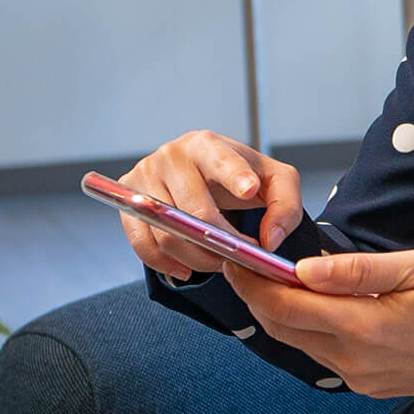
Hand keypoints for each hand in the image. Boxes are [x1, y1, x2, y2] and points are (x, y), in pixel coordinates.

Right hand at [119, 129, 301, 282]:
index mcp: (209, 144)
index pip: (222, 160)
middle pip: (195, 209)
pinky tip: (186, 269)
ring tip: (216, 263)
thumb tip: (268, 240)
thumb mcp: (273, 182)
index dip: (236, 176)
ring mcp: (145, 175)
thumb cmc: (240, 177)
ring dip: (196, 257)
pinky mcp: (128, 198)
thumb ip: (285, 206)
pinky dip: (164, 263)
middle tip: (237, 258)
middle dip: (220, 241)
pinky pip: (141, 242)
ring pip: (168, 231)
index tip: (250, 191)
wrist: (202, 174)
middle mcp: (172, 155)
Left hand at [222, 250, 413, 399]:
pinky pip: (324, 354)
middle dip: (257, 296)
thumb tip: (304, 268)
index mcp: (365, 327)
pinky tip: (311, 304)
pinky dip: (307, 328)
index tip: (235, 257)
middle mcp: (354, 360)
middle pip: (285, 328)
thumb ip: (359, 271)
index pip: (289, 305)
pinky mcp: (369, 383)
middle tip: (238, 262)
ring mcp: (361, 377)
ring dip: (280, 312)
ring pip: (301, 343)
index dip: (255, 282)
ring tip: (266, 278)